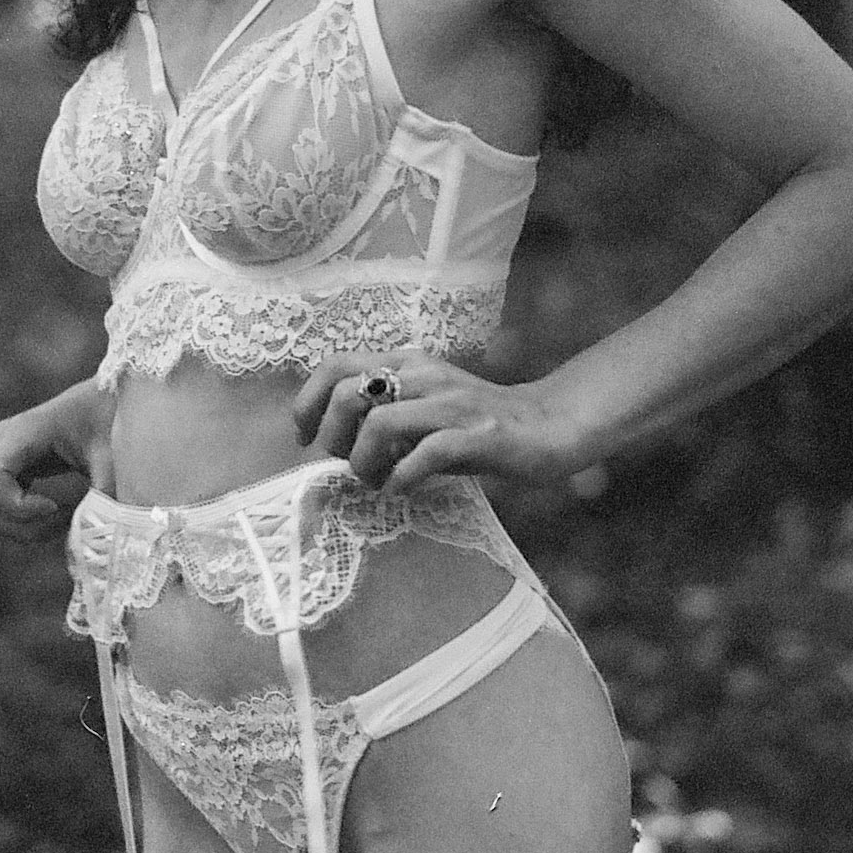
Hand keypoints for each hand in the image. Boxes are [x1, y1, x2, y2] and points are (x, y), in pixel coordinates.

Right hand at [0, 398, 104, 543]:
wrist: (107, 403)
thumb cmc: (110, 423)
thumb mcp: (113, 457)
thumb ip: (105, 494)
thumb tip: (97, 537)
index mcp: (22, 432)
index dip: (15, 506)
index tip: (55, 507)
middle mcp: (2, 444)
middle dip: (19, 524)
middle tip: (65, 519)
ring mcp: (1, 457)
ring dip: (23, 526)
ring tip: (68, 517)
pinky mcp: (9, 471)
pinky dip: (26, 522)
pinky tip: (62, 513)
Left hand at [292, 353, 581, 495]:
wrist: (547, 425)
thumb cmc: (476, 423)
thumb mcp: (423, 406)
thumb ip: (383, 412)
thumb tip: (333, 440)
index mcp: (406, 363)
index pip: (336, 365)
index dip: (307, 402)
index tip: (304, 437)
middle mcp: (424, 375)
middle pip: (348, 394)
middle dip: (334, 437)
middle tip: (349, 464)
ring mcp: (451, 403)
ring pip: (380, 423)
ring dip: (364, 462)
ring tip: (375, 481)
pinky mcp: (477, 434)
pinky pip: (424, 454)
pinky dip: (402, 478)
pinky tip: (403, 489)